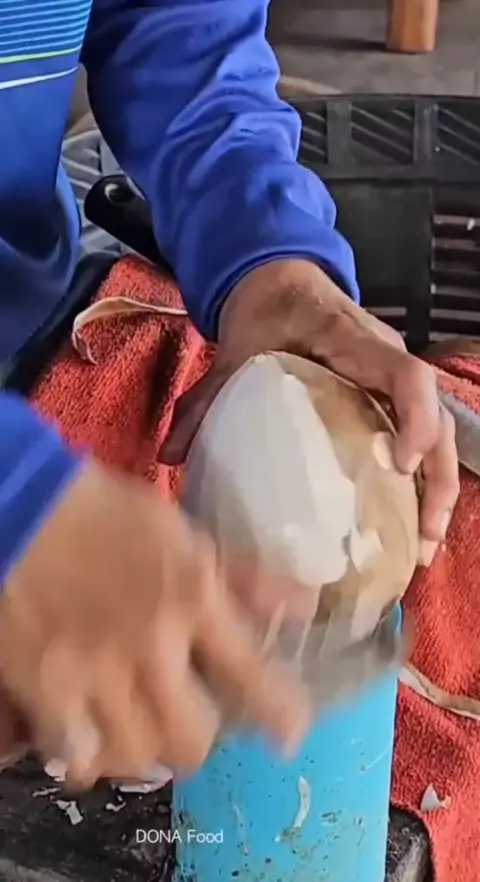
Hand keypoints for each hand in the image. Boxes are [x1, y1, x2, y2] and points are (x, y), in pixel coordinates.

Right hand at [0, 460, 312, 787]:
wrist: (22, 506)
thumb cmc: (105, 513)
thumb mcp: (182, 532)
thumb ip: (241, 575)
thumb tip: (302, 604)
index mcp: (191, 597)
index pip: (251, 673)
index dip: (279, 714)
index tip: (288, 735)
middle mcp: (150, 644)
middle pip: (190, 739)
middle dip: (198, 740)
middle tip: (191, 724)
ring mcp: (93, 672)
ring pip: (134, 756)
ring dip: (144, 750)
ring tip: (139, 731)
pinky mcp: (44, 687)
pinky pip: (75, 754)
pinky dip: (88, 755)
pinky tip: (89, 738)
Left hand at [162, 259, 459, 564]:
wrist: (279, 280)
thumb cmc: (264, 312)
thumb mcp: (233, 351)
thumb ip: (204, 399)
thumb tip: (170, 455)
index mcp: (352, 341)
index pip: (405, 374)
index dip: (415, 419)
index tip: (401, 465)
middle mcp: (385, 360)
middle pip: (437, 415)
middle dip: (437, 476)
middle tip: (423, 537)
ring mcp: (390, 378)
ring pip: (438, 430)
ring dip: (436, 487)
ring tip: (423, 546)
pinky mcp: (386, 395)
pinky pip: (419, 433)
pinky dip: (420, 477)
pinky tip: (407, 521)